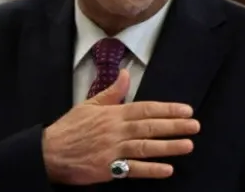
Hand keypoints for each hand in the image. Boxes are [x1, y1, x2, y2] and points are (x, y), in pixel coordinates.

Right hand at [41, 69, 199, 184]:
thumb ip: (111, 91)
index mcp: (112, 113)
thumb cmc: (69, 128)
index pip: (145, 109)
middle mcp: (115, 130)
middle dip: (174, 126)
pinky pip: (133, 169)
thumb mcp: (89, 104)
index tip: (185, 110)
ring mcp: (112, 150)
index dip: (167, 109)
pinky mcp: (108, 169)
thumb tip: (125, 73)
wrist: (49, 152)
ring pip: (145, 147)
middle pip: (149, 127)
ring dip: (168, 146)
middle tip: (195, 125)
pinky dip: (150, 170)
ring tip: (188, 145)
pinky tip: (167, 169)